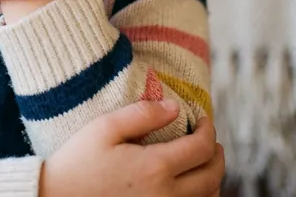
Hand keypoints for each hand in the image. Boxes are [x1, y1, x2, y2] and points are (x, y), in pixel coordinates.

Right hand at [40, 100, 224, 196]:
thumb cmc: (78, 161)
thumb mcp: (104, 128)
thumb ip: (141, 114)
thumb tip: (174, 107)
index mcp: (155, 168)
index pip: (201, 148)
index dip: (208, 130)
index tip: (203, 118)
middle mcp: (166, 196)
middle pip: (212, 176)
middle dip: (216, 154)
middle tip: (209, 138)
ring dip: (213, 178)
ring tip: (204, 160)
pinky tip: (191, 186)